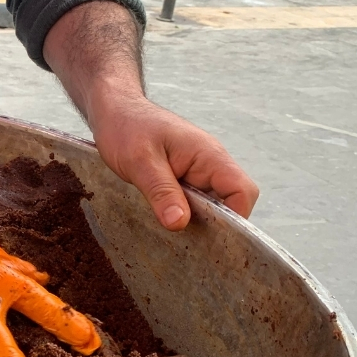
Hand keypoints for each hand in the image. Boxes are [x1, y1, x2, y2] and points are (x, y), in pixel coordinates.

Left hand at [89, 95, 259, 230]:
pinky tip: (164, 224)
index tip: (209, 238)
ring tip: (172, 237)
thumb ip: (161, 191)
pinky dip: (182, 216)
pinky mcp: (183, 180)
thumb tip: (180, 223)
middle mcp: (209, 165)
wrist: (114, 111)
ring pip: (211, 206)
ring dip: (196, 223)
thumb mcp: (140, 161)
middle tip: (186, 244)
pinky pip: (193, 204)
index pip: (242, 191)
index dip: (235, 219)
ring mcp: (197, 173)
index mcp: (208, 156)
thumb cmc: (127, 127)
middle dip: (214, 226)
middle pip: (231, 203)